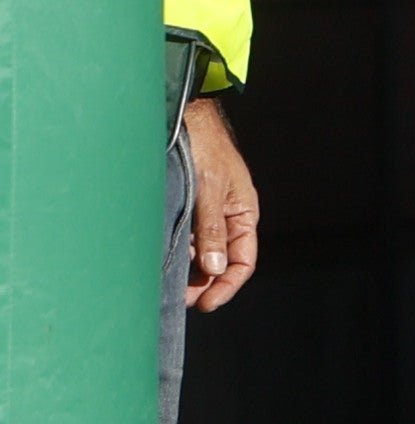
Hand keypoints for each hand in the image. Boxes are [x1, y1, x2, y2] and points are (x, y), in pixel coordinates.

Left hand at [182, 96, 258, 310]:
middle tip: (180, 300)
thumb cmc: (206, 149)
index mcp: (243, 215)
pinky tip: (163, 262)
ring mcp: (206, 216)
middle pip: (221, 262)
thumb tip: (215, 268)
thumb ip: (213, 229)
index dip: (226, 285)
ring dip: (188, 271)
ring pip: (201, 254)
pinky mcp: (187, 210)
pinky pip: (186, 240)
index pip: (242, 261)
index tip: (205, 303)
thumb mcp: (211, 190)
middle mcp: (226, 219)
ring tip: (168, 285)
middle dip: (203, 284)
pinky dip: (177, 254)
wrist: (185, 120)